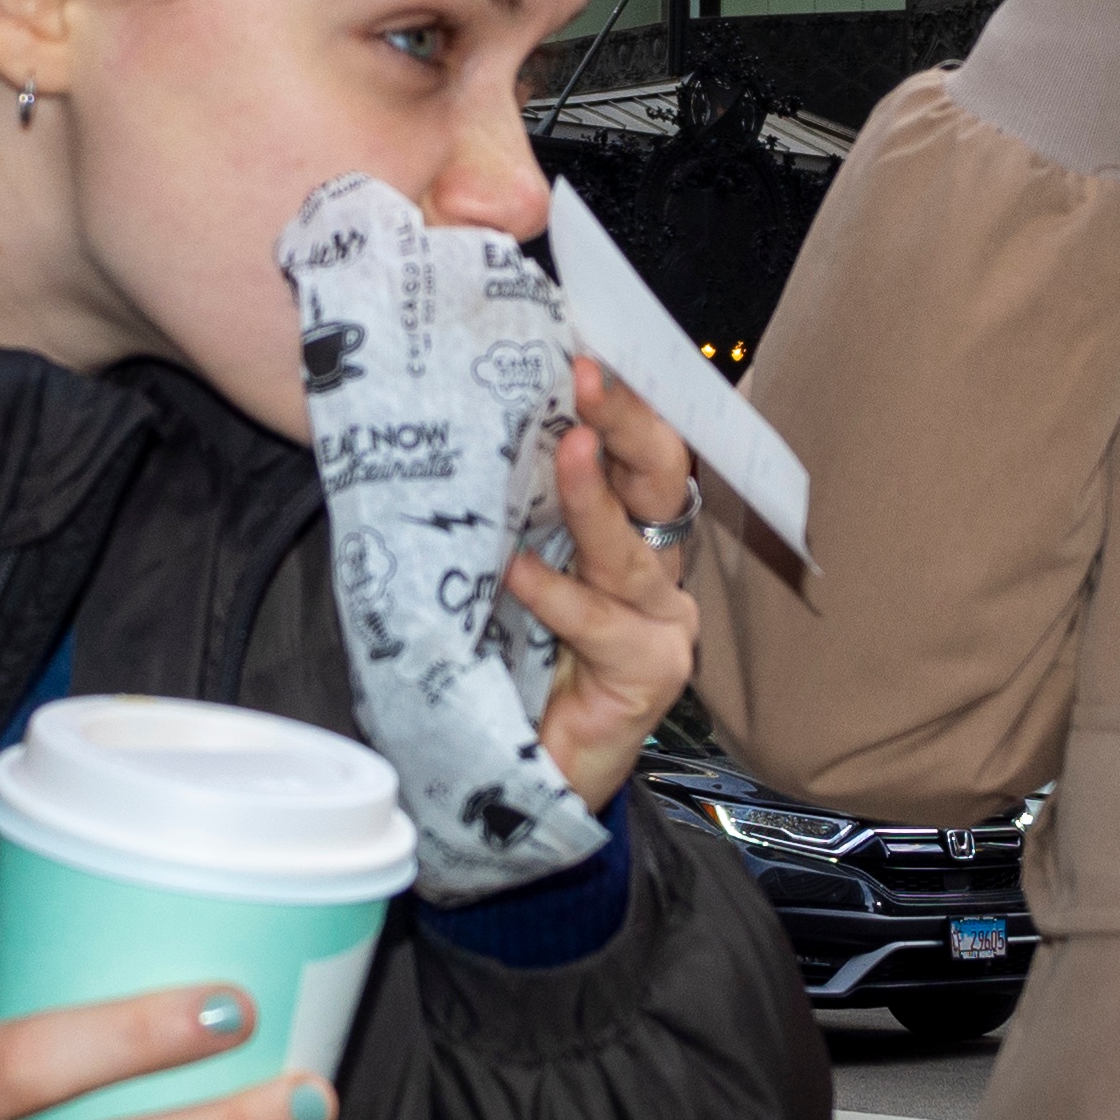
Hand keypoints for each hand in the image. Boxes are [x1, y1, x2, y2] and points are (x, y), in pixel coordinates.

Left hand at [506, 355, 699, 807]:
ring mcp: (661, 623)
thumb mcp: (504, 565)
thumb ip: (505, 509)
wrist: (524, 775)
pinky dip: (560, 596)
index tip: (585, 344)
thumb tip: (459, 420)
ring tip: (565, 450)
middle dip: (627, 421)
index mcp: (624, 532)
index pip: (636, 449)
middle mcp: (654, 569)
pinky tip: (519, 574)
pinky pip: (606, 626)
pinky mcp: (652, 674)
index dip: (622, 397)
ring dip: (594, 498)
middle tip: (589, 375)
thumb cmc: (511, 667)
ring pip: (631, 551)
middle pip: (659, 480)